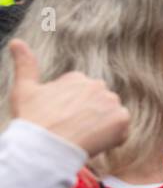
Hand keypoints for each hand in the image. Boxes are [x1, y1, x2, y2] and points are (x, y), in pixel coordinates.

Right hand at [7, 38, 129, 156]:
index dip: (70, 112)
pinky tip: (94, 142)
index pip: (82, 97)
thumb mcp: (24, 90)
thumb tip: (16, 41)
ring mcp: (111, 101)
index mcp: (77, 78)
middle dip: (88, 117)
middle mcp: (97, 85)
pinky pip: (122, 131)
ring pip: (110, 117)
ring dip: (100, 127)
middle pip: (98, 105)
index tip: (60, 120)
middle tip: (70, 130)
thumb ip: (25, 65)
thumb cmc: (32, 120)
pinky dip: (112, 139)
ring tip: (80, 136)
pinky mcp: (122, 118)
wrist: (44, 146)